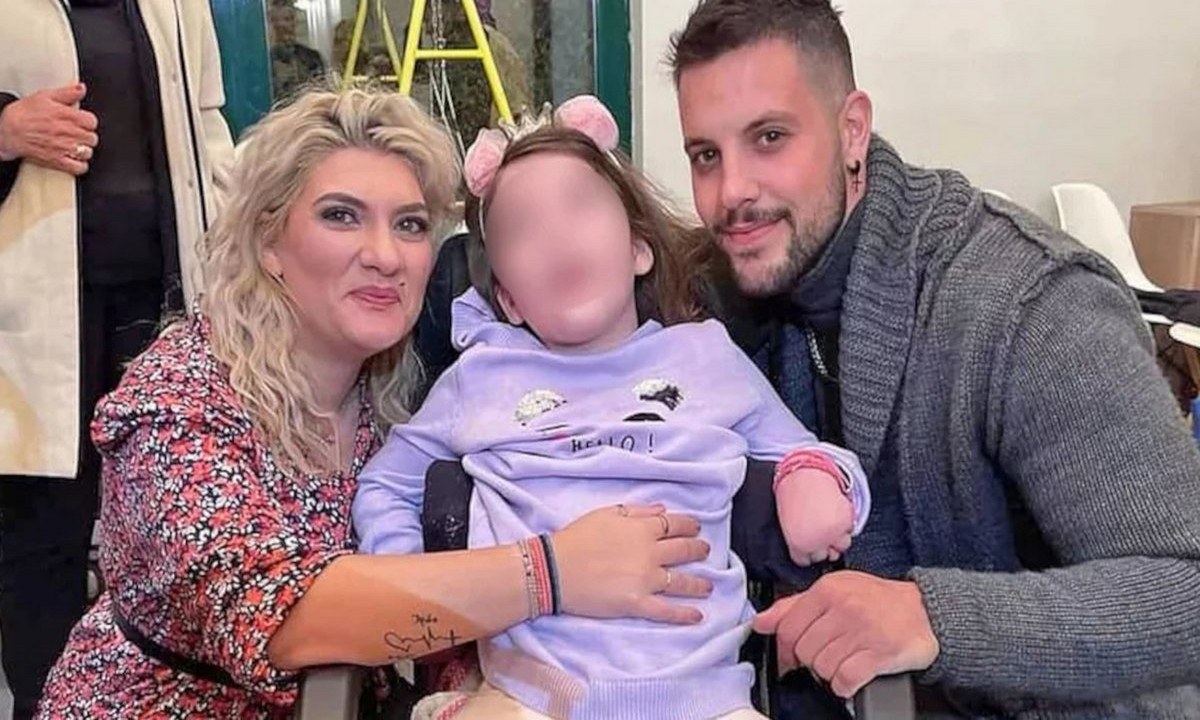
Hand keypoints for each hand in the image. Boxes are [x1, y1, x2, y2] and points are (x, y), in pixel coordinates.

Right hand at [0, 84, 97, 174]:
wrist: (7, 130)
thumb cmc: (24, 113)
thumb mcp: (45, 96)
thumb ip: (67, 93)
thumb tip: (81, 88)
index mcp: (66, 115)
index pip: (92, 121)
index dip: (87, 122)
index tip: (82, 122)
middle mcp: (67, 132)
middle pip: (92, 137)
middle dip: (86, 135)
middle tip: (77, 133)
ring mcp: (63, 148)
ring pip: (87, 152)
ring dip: (84, 149)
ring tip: (75, 145)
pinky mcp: (57, 160)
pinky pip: (79, 167)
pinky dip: (80, 165)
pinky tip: (75, 159)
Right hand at [552, 504, 711, 624]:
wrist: (554, 568)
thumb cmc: (575, 538)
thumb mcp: (605, 513)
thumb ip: (636, 511)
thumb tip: (662, 509)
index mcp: (641, 528)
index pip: (674, 524)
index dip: (689, 525)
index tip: (696, 527)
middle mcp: (649, 553)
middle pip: (683, 550)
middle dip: (698, 550)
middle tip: (705, 551)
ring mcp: (645, 580)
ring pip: (681, 582)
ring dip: (699, 583)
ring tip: (708, 586)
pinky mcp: (636, 603)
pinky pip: (666, 610)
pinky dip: (684, 614)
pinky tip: (698, 616)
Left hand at [753, 570, 938, 697]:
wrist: (926, 612)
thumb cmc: (877, 602)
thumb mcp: (835, 591)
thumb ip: (795, 605)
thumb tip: (761, 622)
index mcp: (828, 590)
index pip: (788, 628)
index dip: (785, 649)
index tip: (790, 658)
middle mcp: (843, 607)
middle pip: (804, 651)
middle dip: (811, 661)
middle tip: (827, 656)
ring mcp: (862, 631)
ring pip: (822, 667)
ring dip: (829, 673)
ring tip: (844, 662)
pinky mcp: (879, 654)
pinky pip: (844, 680)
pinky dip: (845, 685)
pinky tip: (853, 676)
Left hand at [776, 468, 852, 564]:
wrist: (805, 474)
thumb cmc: (792, 494)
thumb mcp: (787, 523)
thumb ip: (798, 541)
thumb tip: (807, 551)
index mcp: (797, 544)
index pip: (805, 561)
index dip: (807, 552)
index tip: (808, 544)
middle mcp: (816, 542)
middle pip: (823, 556)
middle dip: (822, 545)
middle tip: (819, 530)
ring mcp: (833, 534)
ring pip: (841, 546)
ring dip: (837, 537)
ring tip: (828, 521)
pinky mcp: (846, 522)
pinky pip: (850, 531)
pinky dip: (845, 524)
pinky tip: (835, 513)